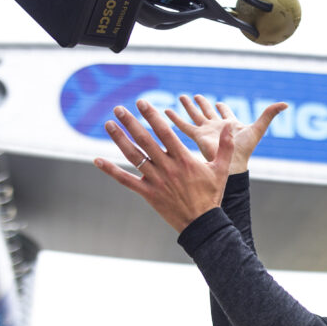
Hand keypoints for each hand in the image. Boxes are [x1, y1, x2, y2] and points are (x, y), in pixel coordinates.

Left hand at [93, 99, 235, 232]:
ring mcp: (155, 180)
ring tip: (109, 124)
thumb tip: (230, 127)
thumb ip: (225, 147)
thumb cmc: (211, 195)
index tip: (142, 103)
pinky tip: (97, 160)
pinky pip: (126, 180)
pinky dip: (111, 170)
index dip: (152, 116)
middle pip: (145, 140)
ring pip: (134, 156)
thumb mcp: (221, 169)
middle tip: (119, 108)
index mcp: (183, 159)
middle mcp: (167, 167)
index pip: (164, 132)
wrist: (202, 223)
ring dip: (120, 139)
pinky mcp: (147, 193)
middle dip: (131, 122)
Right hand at [165, 95, 285, 172]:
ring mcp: (206, 131)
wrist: (233, 164)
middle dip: (202, 104)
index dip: (223, 108)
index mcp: (230, 125)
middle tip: (195, 96)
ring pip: (195, 116)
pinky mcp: (197, 136)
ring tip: (181, 97)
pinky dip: (175, 118)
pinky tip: (165, 111)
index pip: (225, 113)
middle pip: (208, 112)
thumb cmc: (246, 149)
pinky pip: (184, 125)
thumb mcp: (258, 128)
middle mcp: (217, 127)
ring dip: (188, 107)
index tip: (219, 103)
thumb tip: (286, 103)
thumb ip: (269, 114)